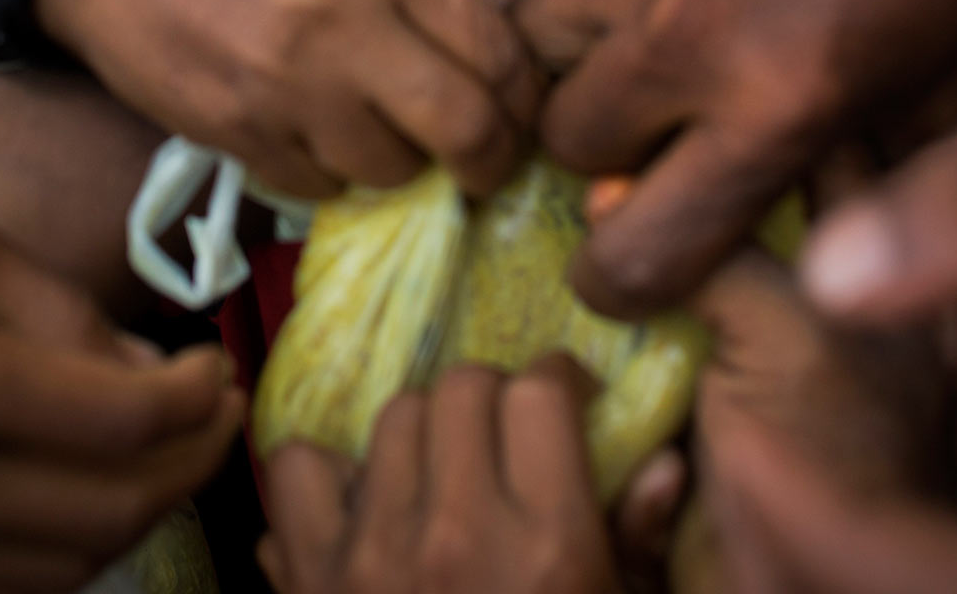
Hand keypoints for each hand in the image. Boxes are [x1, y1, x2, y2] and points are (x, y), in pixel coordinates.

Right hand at [0, 186, 243, 593]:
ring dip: (141, 511)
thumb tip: (157, 372)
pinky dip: (70, 544)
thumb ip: (63, 312)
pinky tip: (91, 486)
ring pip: (65, 567)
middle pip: (106, 511)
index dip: (199, 400)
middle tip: (219, 413)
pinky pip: (2, 584)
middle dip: (191, 463)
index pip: (121, 422)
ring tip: (170, 449)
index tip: (221, 367)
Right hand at [35, 0, 539, 199]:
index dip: (523, 103)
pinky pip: (318, 189)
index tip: (519, 121)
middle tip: (482, 169)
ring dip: (397, 168)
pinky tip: (309, 137)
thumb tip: (490, 66)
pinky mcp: (238, 132)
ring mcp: (288, 83)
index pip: (498, 52)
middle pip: (465, 127)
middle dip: (489, 162)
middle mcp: (345, 18)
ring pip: (392, 171)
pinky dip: (328, 177)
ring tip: (375, 136)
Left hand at [262, 357, 620, 593]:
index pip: (538, 393)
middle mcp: (457, 533)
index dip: (558, 382)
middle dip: (494, 398)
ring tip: (445, 468)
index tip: (565, 400)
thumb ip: (639, 545)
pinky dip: (328, 472)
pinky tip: (366, 500)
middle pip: (463, 389)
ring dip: (426, 429)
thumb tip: (658, 461)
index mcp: (548, 546)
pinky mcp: (310, 578)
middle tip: (507, 436)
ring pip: (393, 417)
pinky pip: (298, 470)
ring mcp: (373, 553)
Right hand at [479, 0, 956, 316]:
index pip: (636, 251)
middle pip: (570, 152)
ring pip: (518, 64)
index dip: (629, 285)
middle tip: (652, 147)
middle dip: (606, 168)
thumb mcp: (944, 102)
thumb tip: (783, 248)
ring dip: (559, 86)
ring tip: (607, 77)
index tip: (640, 270)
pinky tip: (570, 23)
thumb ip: (852, 187)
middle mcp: (684, 34)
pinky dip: (522, 18)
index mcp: (777, 100)